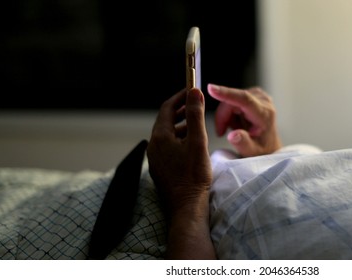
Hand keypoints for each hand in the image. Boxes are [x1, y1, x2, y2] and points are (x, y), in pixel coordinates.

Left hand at [147, 88, 214, 258]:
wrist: (186, 207)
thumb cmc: (193, 176)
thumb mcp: (198, 142)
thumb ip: (195, 115)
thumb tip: (194, 91)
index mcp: (160, 137)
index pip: (167, 108)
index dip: (180, 97)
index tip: (192, 90)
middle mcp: (154, 146)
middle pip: (166, 121)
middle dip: (181, 110)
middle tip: (195, 104)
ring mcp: (155, 158)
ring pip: (167, 134)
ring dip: (181, 125)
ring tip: (196, 123)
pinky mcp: (160, 168)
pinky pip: (167, 147)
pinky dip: (178, 139)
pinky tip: (191, 145)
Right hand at [207, 83, 282, 156]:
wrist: (268, 145)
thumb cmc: (261, 149)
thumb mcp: (252, 152)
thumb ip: (243, 143)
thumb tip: (233, 135)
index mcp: (265, 114)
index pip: (245, 100)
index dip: (227, 94)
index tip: (211, 89)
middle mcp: (263, 101)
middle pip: (232, 102)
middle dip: (222, 116)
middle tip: (221, 132)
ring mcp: (258, 95)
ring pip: (229, 101)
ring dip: (226, 116)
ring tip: (233, 128)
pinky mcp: (252, 94)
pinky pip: (231, 99)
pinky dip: (229, 112)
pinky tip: (236, 122)